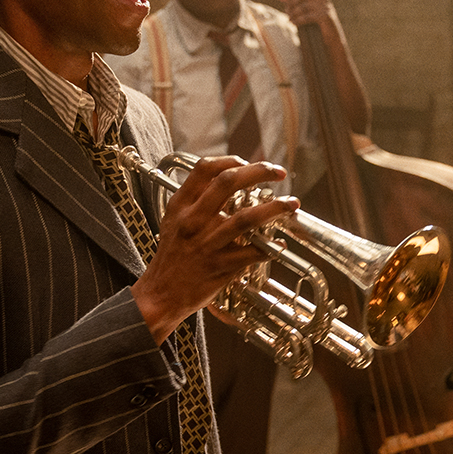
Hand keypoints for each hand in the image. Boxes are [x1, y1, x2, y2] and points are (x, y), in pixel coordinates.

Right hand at [132, 156, 297, 343]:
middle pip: (229, 183)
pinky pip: (251, 253)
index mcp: (181, 206)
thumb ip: (197, 200)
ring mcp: (207, 243)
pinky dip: (269, 247)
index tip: (248, 162)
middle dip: (259, 172)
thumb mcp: (174, 220)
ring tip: (291, 204)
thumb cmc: (172, 256)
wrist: (161, 293)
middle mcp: (193, 220)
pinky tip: (278, 244)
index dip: (231, 160)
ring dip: (274, 208)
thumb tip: (229, 180)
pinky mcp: (220, 266)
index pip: (205, 169)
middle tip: (278, 172)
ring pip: (246, 218)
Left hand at [276, 0, 337, 37]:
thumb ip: (292, 1)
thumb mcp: (305, 10)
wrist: (332, 37)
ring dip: (293, 13)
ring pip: (304, 6)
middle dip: (292, 3)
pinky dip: (298, 20)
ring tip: (289, 18)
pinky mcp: (325, 17)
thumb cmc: (316, 22)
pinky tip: (293, 23)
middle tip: (286, 11)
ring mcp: (325, 7)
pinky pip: (307, 17)